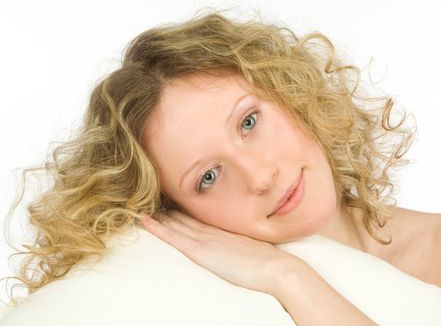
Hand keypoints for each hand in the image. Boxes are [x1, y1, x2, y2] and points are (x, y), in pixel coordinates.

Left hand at [138, 210, 300, 294]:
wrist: (276, 268)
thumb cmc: (269, 262)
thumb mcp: (252, 247)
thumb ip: (240, 244)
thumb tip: (237, 247)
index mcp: (223, 229)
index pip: (197, 216)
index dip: (181, 207)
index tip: (168, 201)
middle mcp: (212, 229)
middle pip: (183, 215)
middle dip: (167, 207)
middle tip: (148, 197)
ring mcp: (205, 238)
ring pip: (175, 222)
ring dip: (158, 214)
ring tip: (140, 204)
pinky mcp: (200, 250)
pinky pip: (172, 236)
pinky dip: (157, 228)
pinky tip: (144, 220)